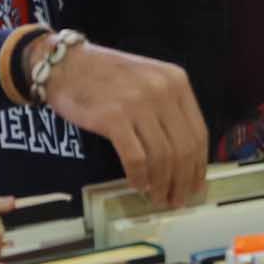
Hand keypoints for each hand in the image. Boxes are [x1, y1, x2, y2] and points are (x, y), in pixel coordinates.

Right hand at [39, 42, 206, 209]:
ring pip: (163, 157)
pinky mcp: (113, 118)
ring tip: (158, 197)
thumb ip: (168, 110)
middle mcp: (162, 90)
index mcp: (176, 81)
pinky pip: (136, 158)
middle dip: (183, 182)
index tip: (195, 186)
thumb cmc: (105, 75)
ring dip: (162, 185)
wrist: (64, 63)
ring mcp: (138, 103)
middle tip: (176, 200)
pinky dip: (139, 177)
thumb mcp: (148, 81)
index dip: (199, 166)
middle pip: (184, 149)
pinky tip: (137, 184)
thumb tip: (183, 157)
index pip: (199, 133)